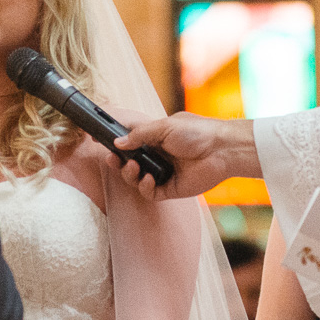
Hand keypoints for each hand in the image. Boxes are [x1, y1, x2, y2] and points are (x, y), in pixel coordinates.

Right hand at [103, 112, 257, 200]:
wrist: (222, 150)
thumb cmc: (197, 132)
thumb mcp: (164, 127)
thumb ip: (139, 135)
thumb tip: (117, 142)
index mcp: (155, 138)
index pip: (129, 140)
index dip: (113, 141)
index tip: (97, 140)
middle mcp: (157, 155)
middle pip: (128, 162)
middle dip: (117, 161)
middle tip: (112, 159)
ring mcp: (163, 173)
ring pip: (135, 178)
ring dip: (129, 174)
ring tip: (133, 167)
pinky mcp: (170, 189)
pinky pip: (149, 192)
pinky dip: (144, 186)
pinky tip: (147, 179)